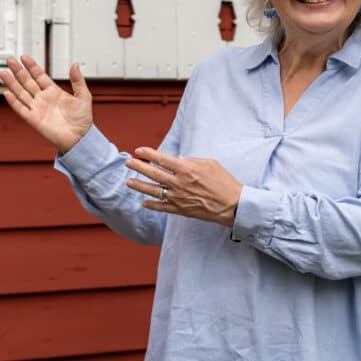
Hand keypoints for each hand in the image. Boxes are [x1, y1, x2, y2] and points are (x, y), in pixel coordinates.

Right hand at [0, 56, 92, 153]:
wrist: (80, 138)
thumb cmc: (82, 120)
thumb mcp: (83, 96)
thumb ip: (78, 81)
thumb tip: (75, 65)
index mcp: (54, 92)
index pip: (39, 76)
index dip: (31, 66)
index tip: (24, 58)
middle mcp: (43, 99)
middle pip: (27, 82)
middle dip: (18, 71)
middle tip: (10, 61)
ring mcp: (37, 108)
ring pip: (21, 93)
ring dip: (12, 83)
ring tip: (3, 73)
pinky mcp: (33, 119)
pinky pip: (20, 109)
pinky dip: (13, 101)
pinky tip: (7, 92)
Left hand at [125, 148, 242, 227]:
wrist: (232, 205)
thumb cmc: (223, 181)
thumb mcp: (209, 163)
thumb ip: (191, 160)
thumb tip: (176, 160)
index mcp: (187, 169)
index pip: (161, 159)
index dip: (148, 154)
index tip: (138, 150)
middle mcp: (179, 183)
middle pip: (153, 173)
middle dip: (138, 167)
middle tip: (128, 163)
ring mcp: (178, 198)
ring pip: (153, 191)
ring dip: (139, 186)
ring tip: (129, 182)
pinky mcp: (181, 210)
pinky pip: (162, 207)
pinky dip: (151, 205)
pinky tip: (143, 203)